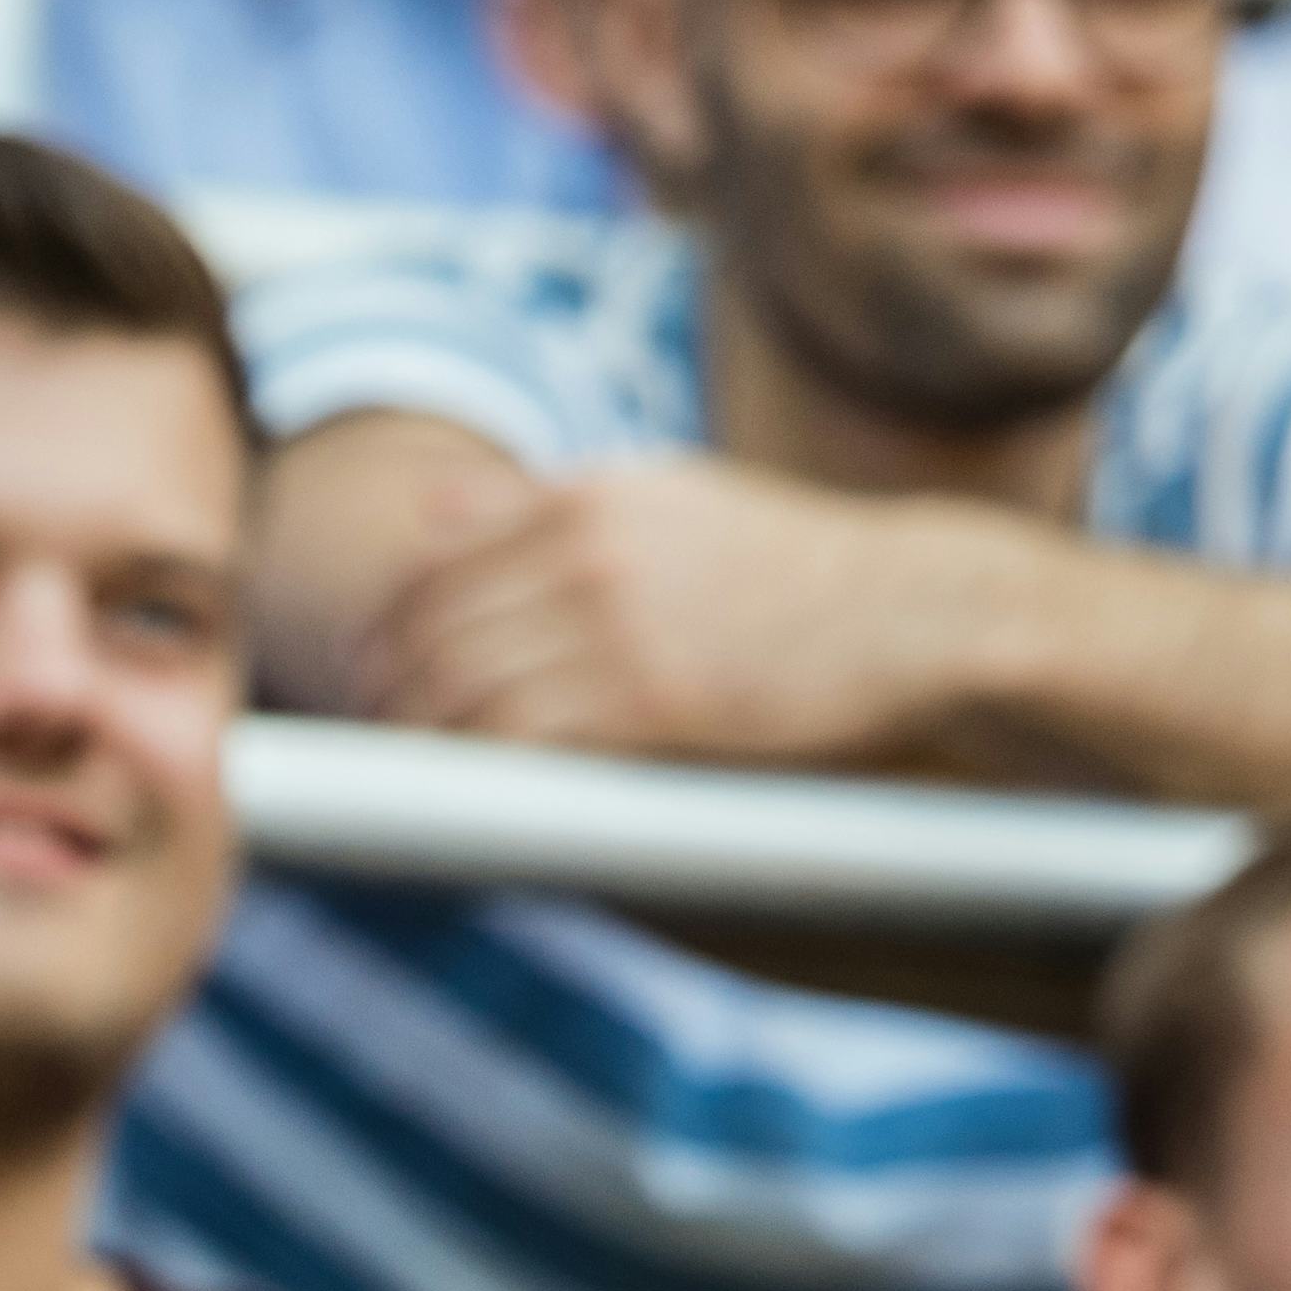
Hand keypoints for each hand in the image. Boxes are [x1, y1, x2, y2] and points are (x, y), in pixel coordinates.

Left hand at [345, 458, 966, 765]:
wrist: (915, 610)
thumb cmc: (789, 566)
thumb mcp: (669, 496)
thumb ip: (549, 502)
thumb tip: (433, 507)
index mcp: (588, 494)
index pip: (433, 566)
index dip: (386, 632)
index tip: (375, 677)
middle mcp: (589, 548)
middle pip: (428, 628)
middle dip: (383, 690)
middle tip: (376, 740)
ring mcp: (619, 624)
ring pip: (458, 686)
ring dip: (415, 739)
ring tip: (410, 778)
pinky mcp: (651, 699)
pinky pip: (517, 737)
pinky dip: (471, 769)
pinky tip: (466, 796)